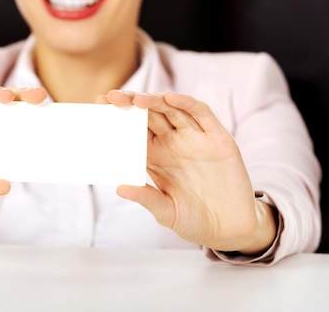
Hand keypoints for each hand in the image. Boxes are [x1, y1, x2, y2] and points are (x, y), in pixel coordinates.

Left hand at [99, 90, 276, 253]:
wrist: (229, 229)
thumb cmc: (194, 219)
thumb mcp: (166, 211)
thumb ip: (146, 198)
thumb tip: (119, 188)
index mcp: (157, 156)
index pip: (134, 130)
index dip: (118, 118)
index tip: (99, 108)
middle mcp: (174, 143)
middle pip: (150, 115)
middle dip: (131, 104)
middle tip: (111, 98)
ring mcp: (196, 138)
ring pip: (172, 110)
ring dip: (154, 100)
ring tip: (136, 99)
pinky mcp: (218, 138)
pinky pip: (201, 114)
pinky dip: (186, 104)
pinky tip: (170, 99)